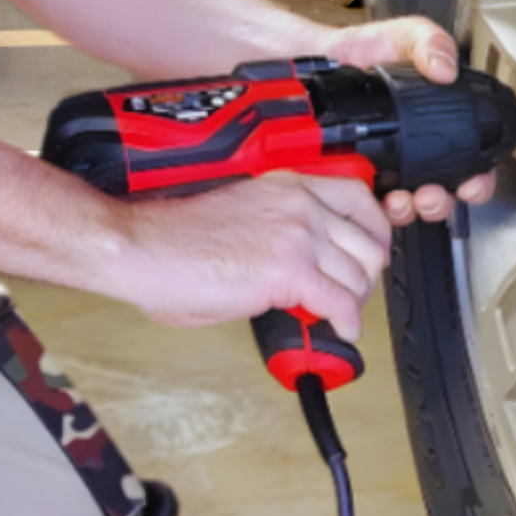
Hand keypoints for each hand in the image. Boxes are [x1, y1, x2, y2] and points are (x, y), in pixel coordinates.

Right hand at [110, 171, 391, 340]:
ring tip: (337, 315)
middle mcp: (300, 204)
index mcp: (286, 185)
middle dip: (365, 275)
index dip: (372, 231)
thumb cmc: (171, 238)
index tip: (365, 252)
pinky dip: (348, 323)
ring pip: (360, 275)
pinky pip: (341, 303)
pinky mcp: (289, 272)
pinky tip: (340, 330)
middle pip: (368, 242)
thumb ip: (278, 230)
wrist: (142, 247)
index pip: (359, 197)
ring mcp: (297, 236)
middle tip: (349, 292)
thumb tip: (293, 266)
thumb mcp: (240, 214)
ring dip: (354, 301)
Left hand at [319, 17, 497, 225]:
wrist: (320, 60)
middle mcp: (413, 151)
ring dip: (409, 209)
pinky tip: (374, 197)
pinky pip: (368, 204)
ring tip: (403, 199)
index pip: (468, 161)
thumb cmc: (365, 50)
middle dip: (441, 203)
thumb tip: (446, 69)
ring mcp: (384, 168)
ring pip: (406, 205)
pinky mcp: (354, 177)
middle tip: (431, 195)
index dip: (477, 179)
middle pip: (441, 192)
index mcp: (434, 125)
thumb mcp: (406, 36)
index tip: (472, 184)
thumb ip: (430, 42)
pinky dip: (375, 209)